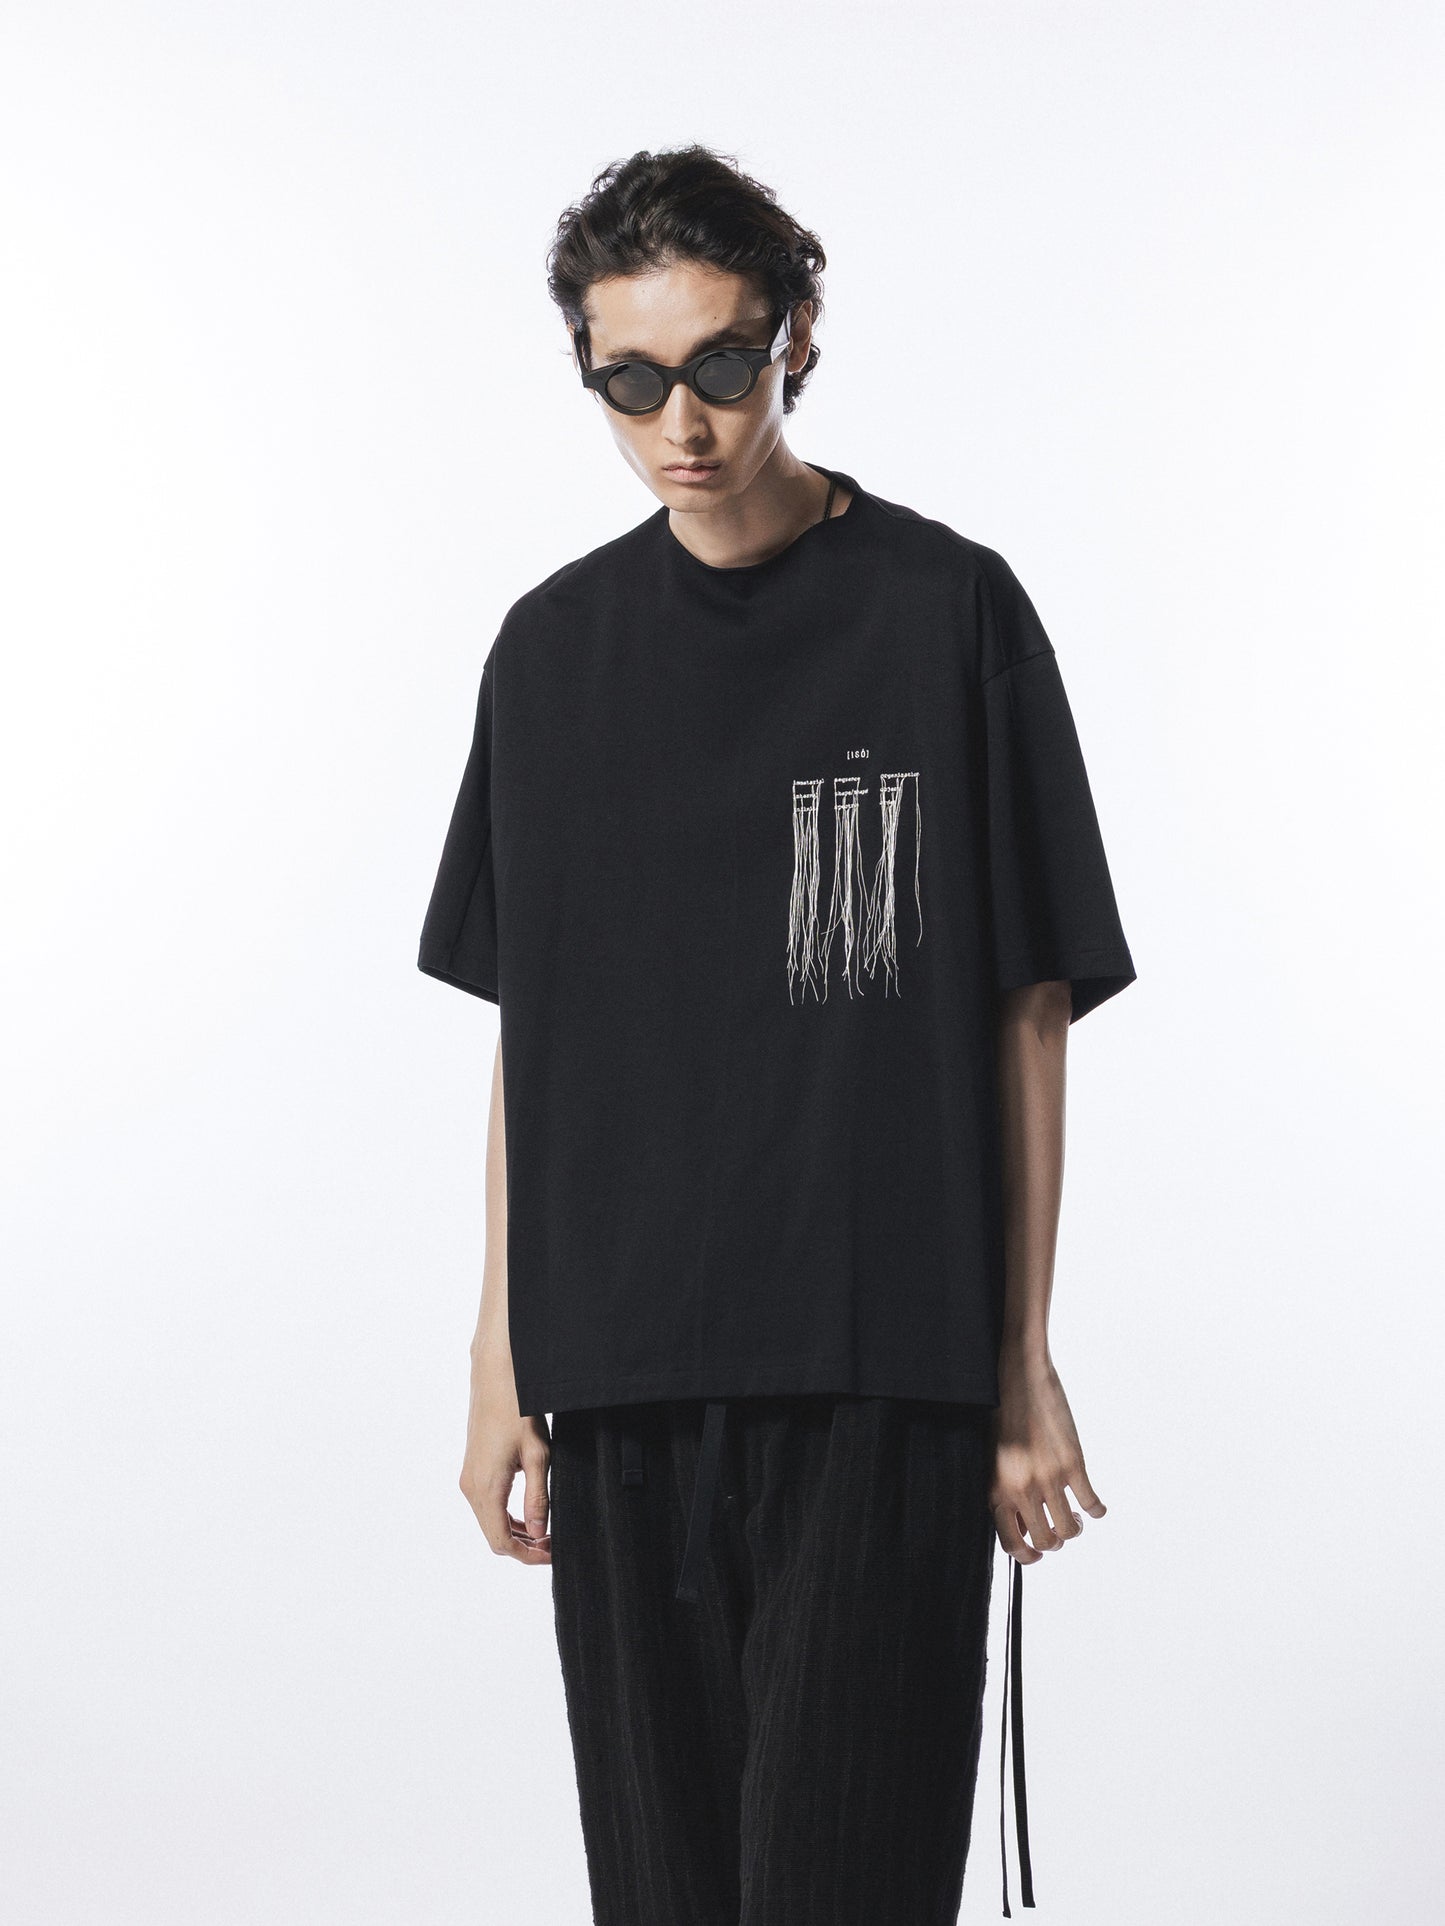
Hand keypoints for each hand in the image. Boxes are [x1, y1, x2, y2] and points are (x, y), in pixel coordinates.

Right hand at [458, 1343, 551, 1563]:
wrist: (496, 1377)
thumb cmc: (519, 1411)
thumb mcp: (538, 1456)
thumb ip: (538, 1499)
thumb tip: (539, 1534)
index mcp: (486, 1489)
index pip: (502, 1542)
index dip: (527, 1555)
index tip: (552, 1554)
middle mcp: (471, 1487)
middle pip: (494, 1536)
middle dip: (523, 1547)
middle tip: (553, 1545)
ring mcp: (469, 1477)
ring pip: (489, 1521)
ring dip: (515, 1532)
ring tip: (545, 1533)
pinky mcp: (472, 1468)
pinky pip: (486, 1505)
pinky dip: (505, 1515)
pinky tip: (527, 1513)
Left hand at [989, 1348, 1105, 1562]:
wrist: (1018, 1376)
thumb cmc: (1001, 1417)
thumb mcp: (993, 1460)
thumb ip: (1005, 1494)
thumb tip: (1025, 1527)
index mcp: (996, 1491)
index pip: (1013, 1545)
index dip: (1029, 1556)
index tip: (1039, 1552)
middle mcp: (1022, 1490)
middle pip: (1047, 1542)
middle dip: (1055, 1539)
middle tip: (1059, 1523)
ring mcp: (1049, 1478)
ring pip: (1070, 1529)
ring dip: (1075, 1525)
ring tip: (1074, 1512)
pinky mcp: (1073, 1463)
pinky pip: (1092, 1503)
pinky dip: (1097, 1509)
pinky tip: (1095, 1504)